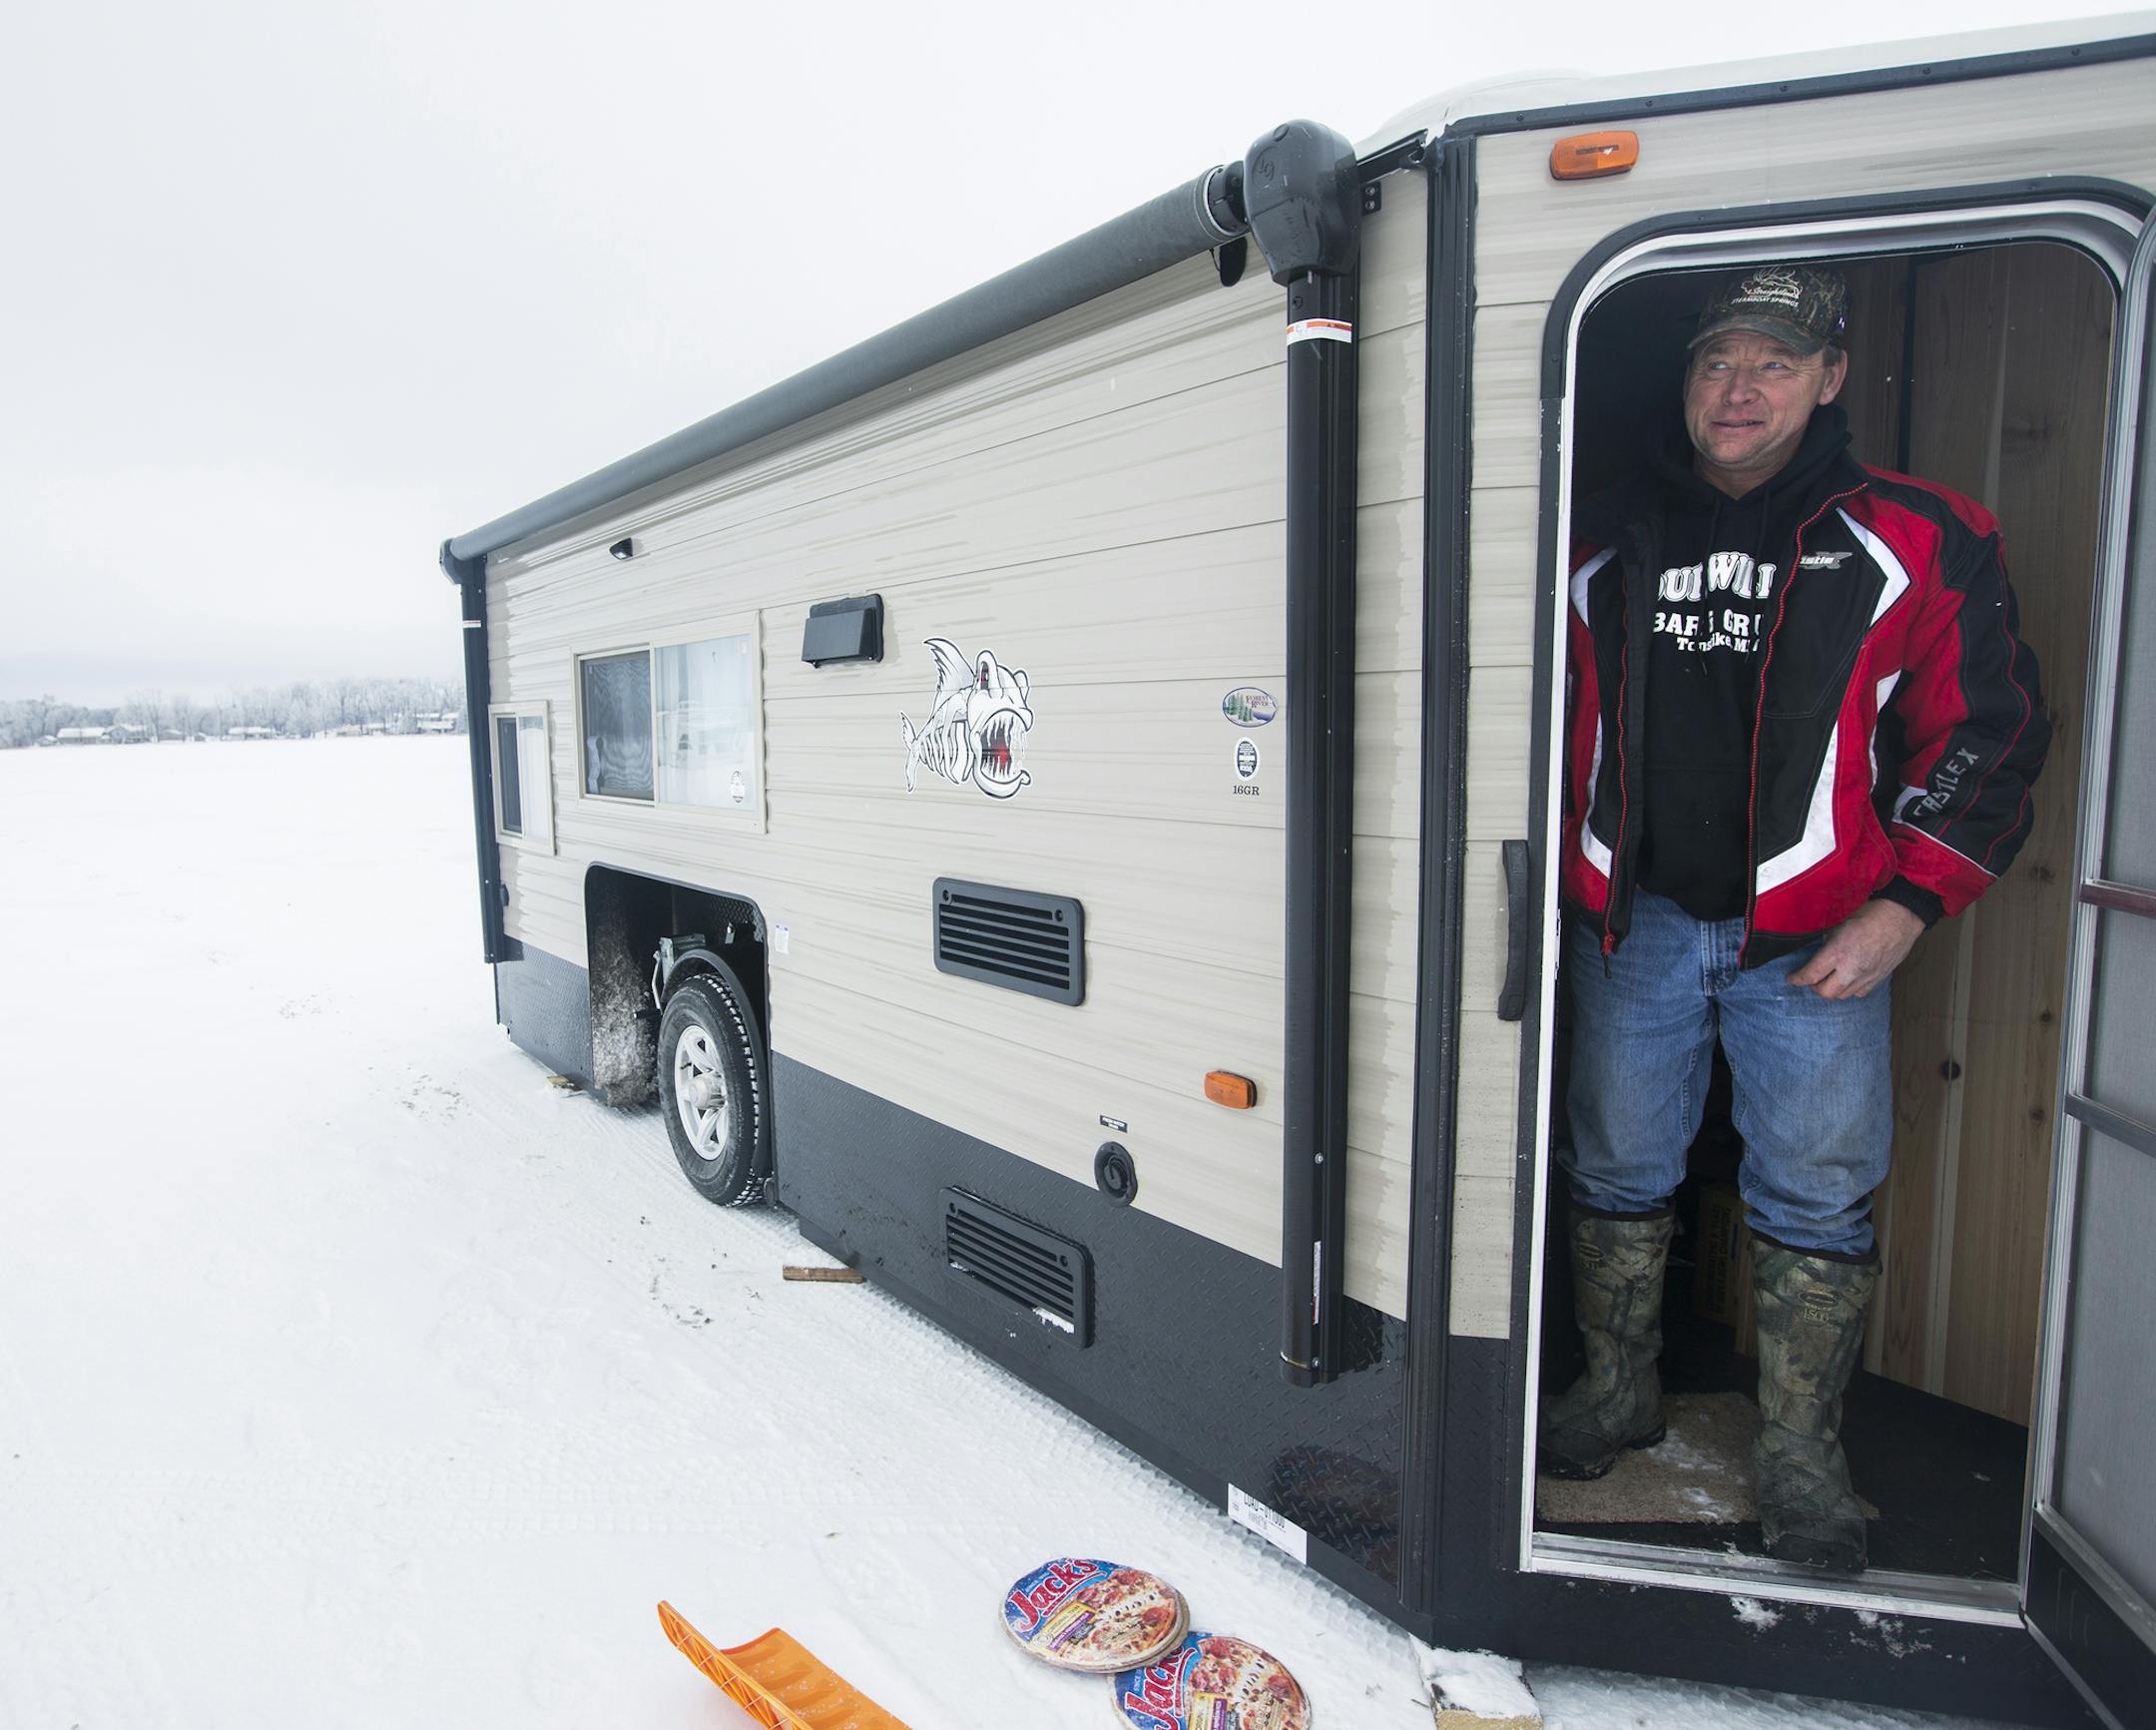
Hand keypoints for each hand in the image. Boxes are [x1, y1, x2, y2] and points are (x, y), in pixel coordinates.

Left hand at [1787, 900, 1926, 999]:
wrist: (1902, 915)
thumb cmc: (1871, 913)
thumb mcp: (1839, 922)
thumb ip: (1827, 940)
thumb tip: (1819, 950)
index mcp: (1838, 952)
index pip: (1810, 975)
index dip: (1796, 979)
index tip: (1791, 978)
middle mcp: (1852, 969)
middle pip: (1826, 993)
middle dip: (1814, 987)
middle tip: (1810, 978)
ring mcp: (1868, 976)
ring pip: (1843, 995)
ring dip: (1832, 989)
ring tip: (1828, 978)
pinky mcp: (1880, 978)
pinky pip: (1860, 993)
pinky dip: (1850, 989)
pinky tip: (1848, 979)